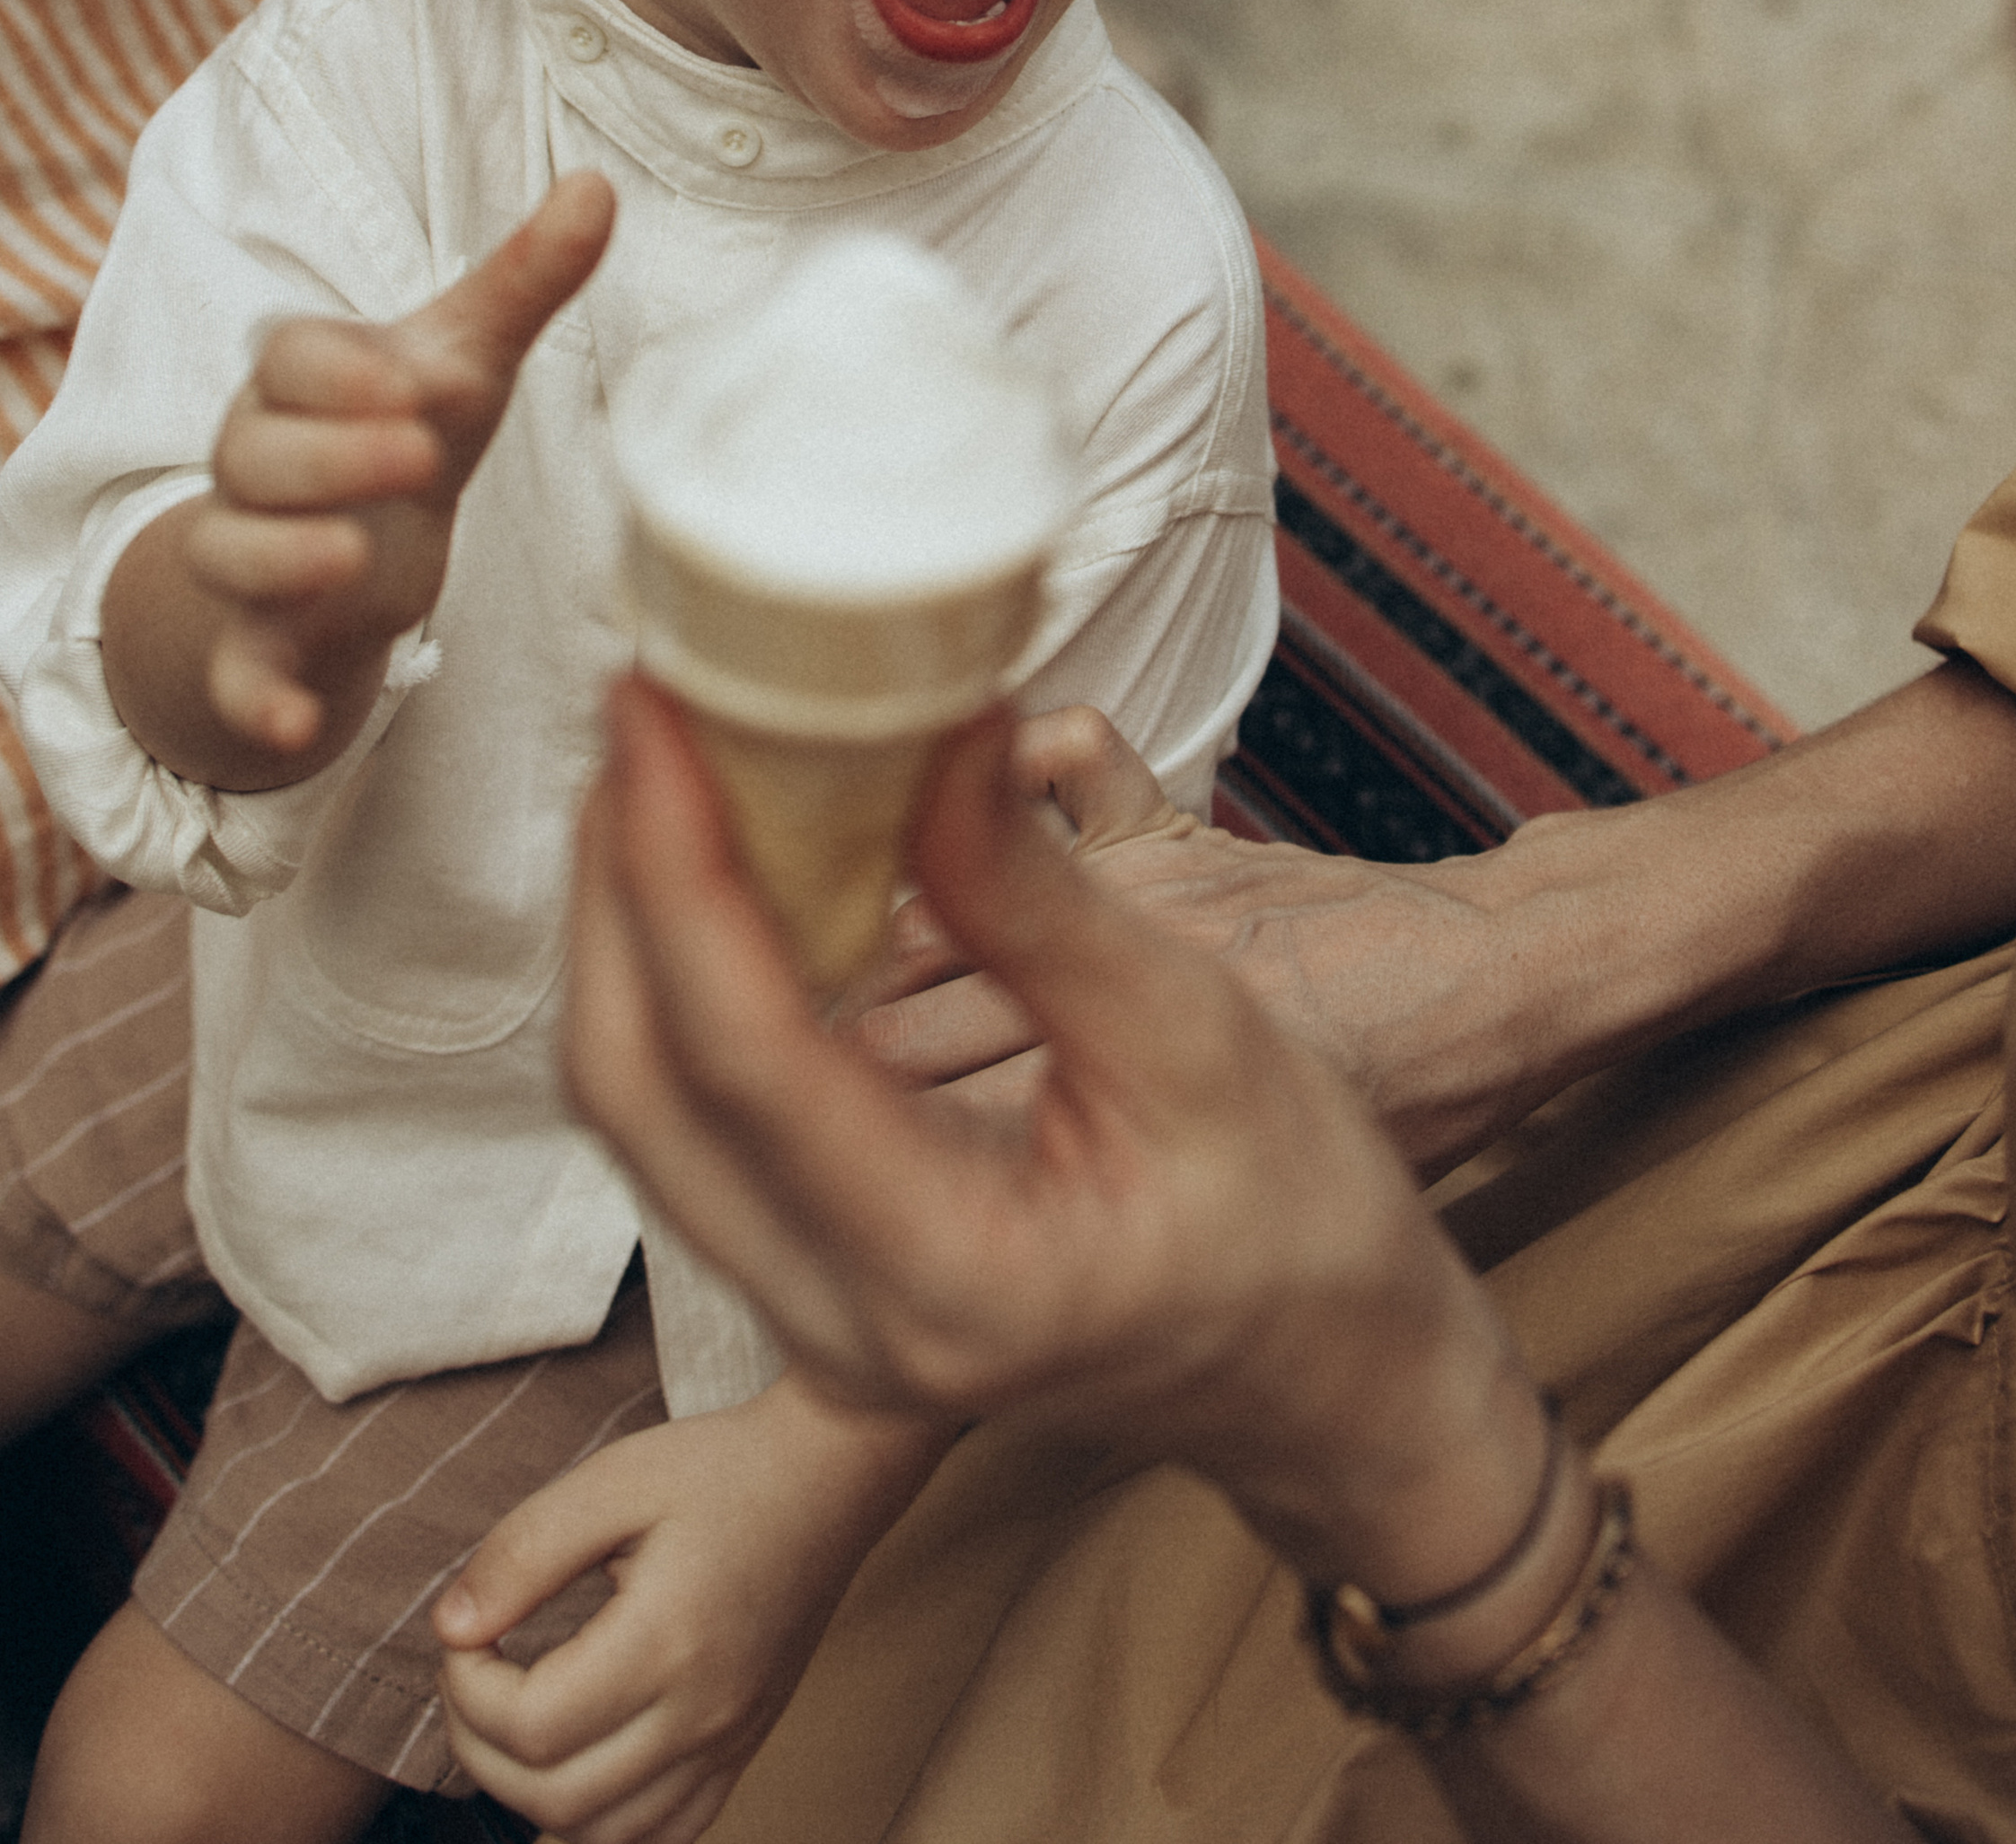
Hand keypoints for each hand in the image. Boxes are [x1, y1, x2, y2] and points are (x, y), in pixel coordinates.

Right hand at [102, 173, 613, 785]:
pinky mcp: (255, 643)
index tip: (421, 385)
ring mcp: (249, 553)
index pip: (292, 358)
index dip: (346, 374)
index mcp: (302, 381)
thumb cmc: (405, 428)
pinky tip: (296, 729)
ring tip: (357, 560)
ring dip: (286, 555)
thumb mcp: (466, 360)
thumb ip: (525, 279)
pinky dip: (257, 702)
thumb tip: (600, 184)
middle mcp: (258, 462)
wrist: (347, 545)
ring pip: (233, 548)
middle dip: (331, 454)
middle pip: (259, 449)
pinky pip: (237, 673)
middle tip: (420, 454)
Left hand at [433, 1383, 949, 1843]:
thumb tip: (450, 1628)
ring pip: (604, 1834)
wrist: (831, 1473)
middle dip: (481, 1748)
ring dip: (535, 1796)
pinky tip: (579, 1768)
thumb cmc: (721, 1468)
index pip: (532, 1725)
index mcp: (667, 1641)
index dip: (466, 1689)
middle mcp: (703, 1712)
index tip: (466, 1633)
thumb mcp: (613, 1480)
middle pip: (554, 1797)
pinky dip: (605, 1823)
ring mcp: (730, 1741)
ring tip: (518, 1719)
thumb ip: (524, 1552)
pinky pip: (666, 1835)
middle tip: (475, 1676)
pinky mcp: (744, 1747)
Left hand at [564, 676, 1548, 1598]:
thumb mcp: (1199, 1033)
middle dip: (616, 880)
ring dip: (631, 925)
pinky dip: (675, 981)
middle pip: (640, 1087)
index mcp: (947, 1277)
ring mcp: (810, 1319)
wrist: (1328, 1380)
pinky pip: (688, 1121)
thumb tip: (928, 733)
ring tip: (665, 760)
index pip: (741, 1058)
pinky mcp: (812, 1277)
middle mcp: (840, 1325)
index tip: (654, 708)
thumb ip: (1037, 897)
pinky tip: (714, 868)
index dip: (672, 864)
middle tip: (643, 705)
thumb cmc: (1299, 1220)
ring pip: (641, 1111)